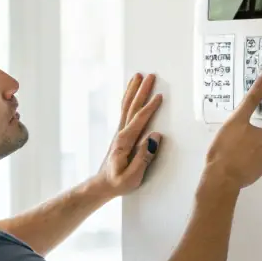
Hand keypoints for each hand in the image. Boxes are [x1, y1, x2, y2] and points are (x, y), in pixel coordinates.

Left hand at [93, 72, 163, 197]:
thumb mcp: (132, 176)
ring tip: (139, 76)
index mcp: (124, 142)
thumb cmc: (118, 182)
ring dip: (133, 90)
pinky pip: (125, 111)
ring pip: (127, 106)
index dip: (149, 108)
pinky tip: (132, 92)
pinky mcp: (121, 134)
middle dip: (142, 90)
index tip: (159, 96)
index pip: (139, 120)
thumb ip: (144, 156)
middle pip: (132, 107)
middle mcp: (120, 133)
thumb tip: (155, 136)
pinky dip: (129, 98)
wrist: (102, 184)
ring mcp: (120, 132)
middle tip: (151, 76)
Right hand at [203, 71, 261, 190]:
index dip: (261, 89)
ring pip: (261, 147)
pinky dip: (251, 160)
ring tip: (234, 152)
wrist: (222, 177)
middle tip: (234, 140)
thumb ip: (248, 104)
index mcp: (259, 128)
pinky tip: (238, 162)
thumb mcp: (232, 122)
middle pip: (261, 133)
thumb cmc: (224, 149)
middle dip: (252, 135)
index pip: (258, 106)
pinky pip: (259, 161)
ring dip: (252, 148)